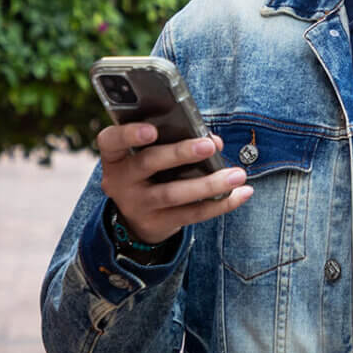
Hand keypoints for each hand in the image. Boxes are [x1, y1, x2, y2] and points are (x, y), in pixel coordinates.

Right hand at [98, 122, 252, 244]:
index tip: (152, 130)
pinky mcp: (158, 223)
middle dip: (181, 153)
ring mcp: (138, 204)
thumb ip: (174, 140)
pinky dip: (220, 204)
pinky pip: (192, 214)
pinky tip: (241, 193)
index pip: (111, 141)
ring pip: (174, 194)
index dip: (129, 134)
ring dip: (209, 184)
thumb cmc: (150, 170)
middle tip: (208, 146)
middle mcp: (122, 180)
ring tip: (237, 174)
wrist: (137, 216)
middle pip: (149, 163)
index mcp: (116, 155)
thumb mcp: (150, 153)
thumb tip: (213, 141)